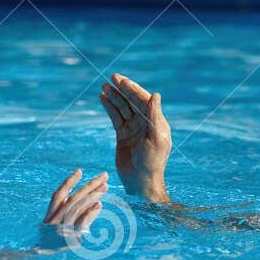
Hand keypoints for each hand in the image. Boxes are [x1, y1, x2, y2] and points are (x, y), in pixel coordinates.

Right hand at [42, 169, 108, 235]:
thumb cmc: (55, 247)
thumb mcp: (63, 231)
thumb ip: (80, 217)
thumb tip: (98, 203)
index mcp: (50, 217)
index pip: (58, 195)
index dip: (69, 182)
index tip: (80, 171)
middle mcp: (54, 220)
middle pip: (74, 198)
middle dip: (90, 185)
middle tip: (105, 175)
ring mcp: (61, 229)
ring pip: (78, 207)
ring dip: (92, 195)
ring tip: (105, 186)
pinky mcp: (69, 239)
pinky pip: (80, 223)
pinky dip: (89, 214)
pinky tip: (99, 204)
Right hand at [99, 73, 170, 201]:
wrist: (140, 182)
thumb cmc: (152, 162)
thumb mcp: (156, 138)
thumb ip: (155, 116)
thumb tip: (156, 94)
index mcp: (156, 122)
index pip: (143, 100)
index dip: (133, 89)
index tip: (122, 81)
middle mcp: (145, 123)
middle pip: (132, 101)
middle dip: (123, 89)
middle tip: (112, 77)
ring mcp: (133, 128)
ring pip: (122, 108)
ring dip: (114, 96)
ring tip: (104, 86)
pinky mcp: (122, 135)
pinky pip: (115, 117)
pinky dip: (109, 107)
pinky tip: (103, 98)